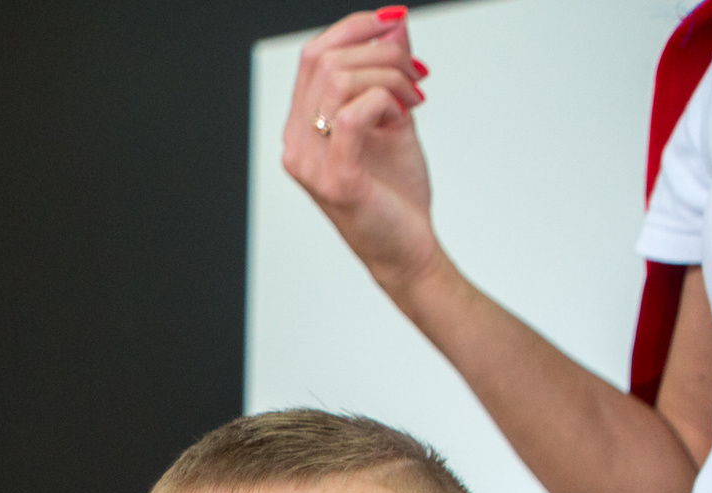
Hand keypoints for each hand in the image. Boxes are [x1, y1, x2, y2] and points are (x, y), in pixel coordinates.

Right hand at [283, 9, 438, 291]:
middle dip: (381, 55)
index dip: (354, 28)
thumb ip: (386, 73)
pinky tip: (401, 116)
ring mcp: (310, 163)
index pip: (313, 55)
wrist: (406, 248)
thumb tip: (393, 25)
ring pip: (339, 81)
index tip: (393, 24)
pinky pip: (352, 114)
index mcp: (302, 127)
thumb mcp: (392, 118)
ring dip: (388, 78)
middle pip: (324, 61)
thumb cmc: (393, 192)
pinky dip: (384, 103)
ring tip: (412, 100)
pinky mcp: (336, 179)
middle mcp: (296, 143)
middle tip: (415, 77)